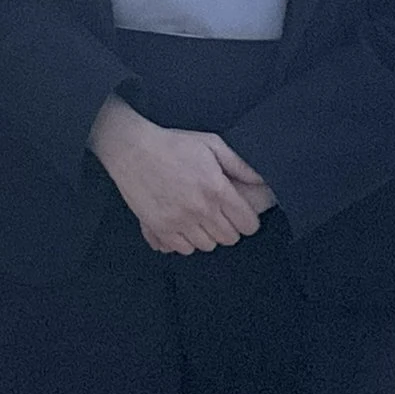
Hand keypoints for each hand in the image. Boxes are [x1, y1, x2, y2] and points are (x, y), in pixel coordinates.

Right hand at [88, 97, 273, 254]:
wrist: (132, 150)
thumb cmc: (173, 144)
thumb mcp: (211, 144)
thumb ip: (239, 164)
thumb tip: (262, 181)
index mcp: (217, 189)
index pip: (247, 224)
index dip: (247, 220)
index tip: (240, 214)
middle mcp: (201, 209)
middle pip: (229, 238)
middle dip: (228, 227)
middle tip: (218, 213)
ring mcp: (179, 221)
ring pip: (207, 246)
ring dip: (207, 235)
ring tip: (199, 218)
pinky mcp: (160, 228)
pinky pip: (183, 249)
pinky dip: (186, 241)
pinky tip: (183, 224)